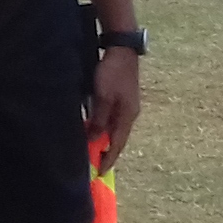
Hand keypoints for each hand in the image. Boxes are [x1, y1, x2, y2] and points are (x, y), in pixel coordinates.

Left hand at [86, 50, 142, 175]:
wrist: (121, 49)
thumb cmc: (112, 72)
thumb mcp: (103, 97)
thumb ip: (99, 119)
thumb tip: (94, 139)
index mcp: (127, 116)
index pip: (117, 144)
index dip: (108, 159)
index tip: (99, 172)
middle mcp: (129, 114)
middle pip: (117, 138)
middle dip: (107, 152)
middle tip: (94, 164)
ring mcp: (127, 105)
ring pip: (115, 129)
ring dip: (104, 140)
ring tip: (93, 150)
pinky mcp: (121, 98)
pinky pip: (112, 119)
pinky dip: (104, 127)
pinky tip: (96, 129)